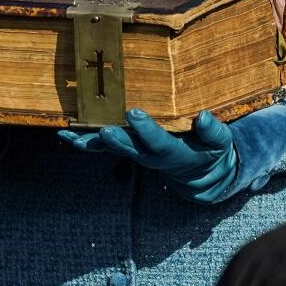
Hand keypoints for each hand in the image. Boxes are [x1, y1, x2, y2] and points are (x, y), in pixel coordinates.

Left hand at [62, 109, 236, 197]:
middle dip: (116, 139)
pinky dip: (84, 141)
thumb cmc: (210, 151)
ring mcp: (136, 153)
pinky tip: (64, 134)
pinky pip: (102, 145)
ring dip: (91, 142)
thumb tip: (203, 116)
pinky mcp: (127, 148)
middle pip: (130, 148)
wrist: (198, 172)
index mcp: (174, 154)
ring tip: (71, 136)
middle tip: (103, 130)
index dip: (146, 130)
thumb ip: (213, 132)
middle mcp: (150, 156)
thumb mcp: (220, 144)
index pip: (159, 142)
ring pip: (111, 148)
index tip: (134, 113)